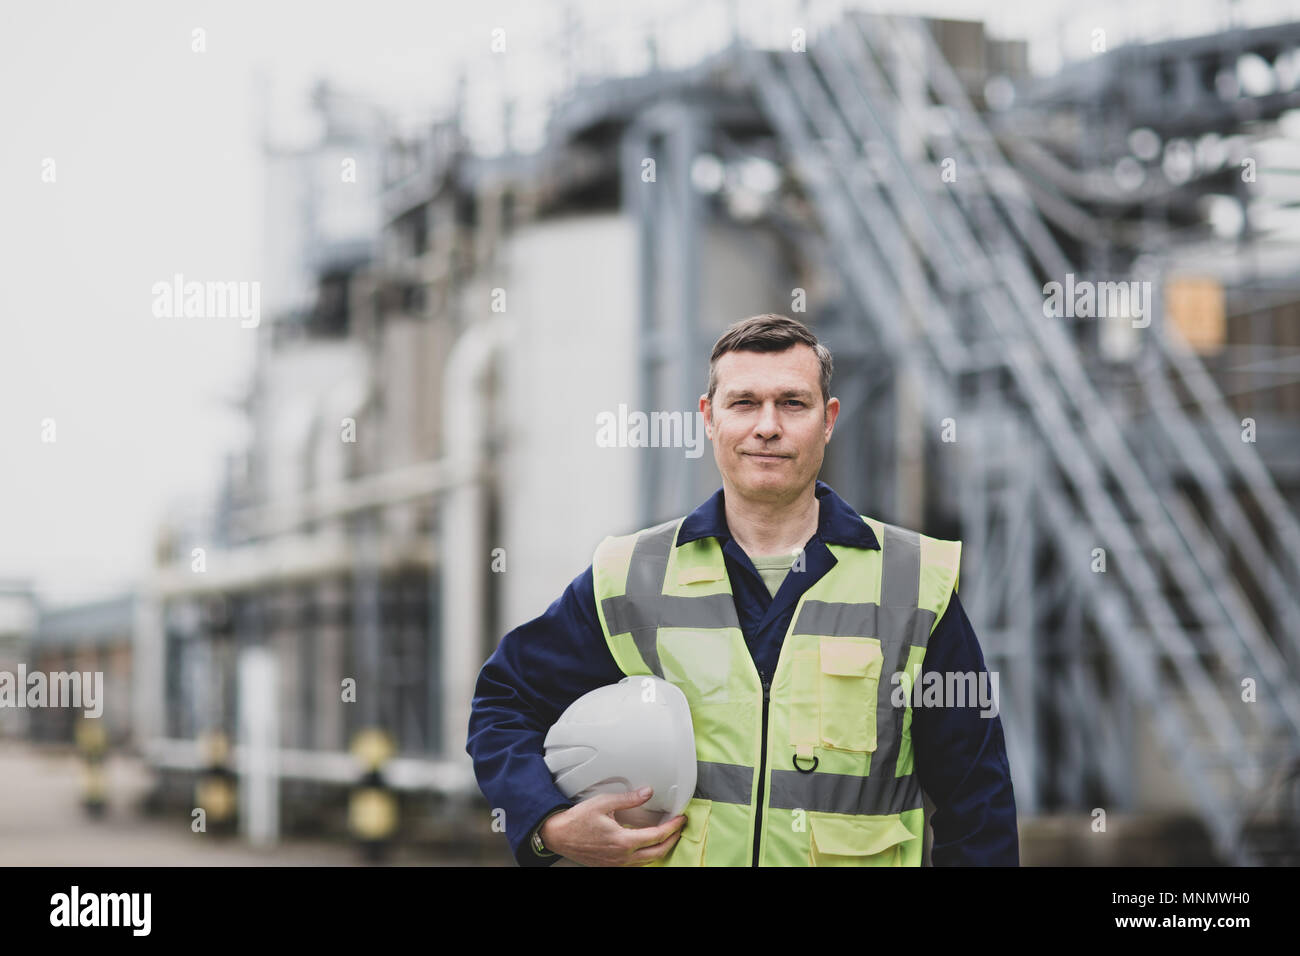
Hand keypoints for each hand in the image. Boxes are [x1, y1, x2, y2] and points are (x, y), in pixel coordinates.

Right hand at [539, 787, 686, 866]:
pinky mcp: (610, 865)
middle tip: (679, 828)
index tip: (680, 819)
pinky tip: (646, 846)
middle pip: (658, 853)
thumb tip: (647, 793)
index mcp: (623, 841)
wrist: (557, 835)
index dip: (673, 827)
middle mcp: (622, 856)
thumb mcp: (603, 803)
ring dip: (660, 849)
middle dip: (672, 840)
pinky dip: (646, 856)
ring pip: (647, 861)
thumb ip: (628, 799)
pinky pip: (635, 865)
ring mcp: (616, 863)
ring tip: (667, 836)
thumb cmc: (576, 820)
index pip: (658, 836)